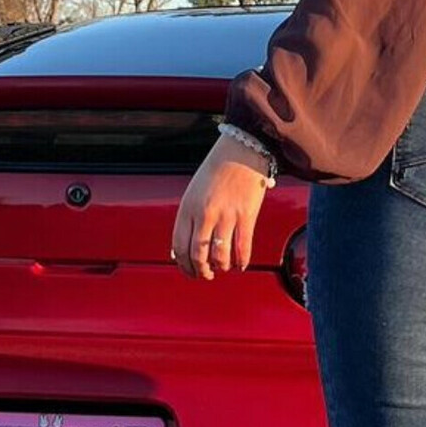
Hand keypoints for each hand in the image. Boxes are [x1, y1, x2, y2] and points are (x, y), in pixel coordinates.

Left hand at [171, 134, 271, 278]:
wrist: (241, 150)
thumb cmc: (217, 170)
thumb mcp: (194, 192)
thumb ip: (190, 217)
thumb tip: (187, 247)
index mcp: (188, 208)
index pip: (179, 246)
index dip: (184, 265)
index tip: (190, 271)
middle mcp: (205, 214)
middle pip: (198, 255)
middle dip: (201, 271)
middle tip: (206, 275)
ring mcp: (226, 215)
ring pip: (220, 255)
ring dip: (221, 267)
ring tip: (223, 268)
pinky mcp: (246, 215)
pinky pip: (242, 247)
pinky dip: (241, 261)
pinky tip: (241, 264)